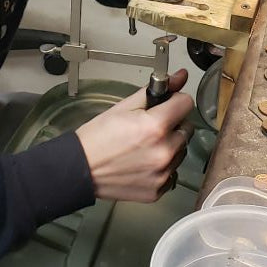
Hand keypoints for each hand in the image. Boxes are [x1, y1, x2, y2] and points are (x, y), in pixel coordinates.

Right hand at [75, 70, 193, 201]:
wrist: (80, 169)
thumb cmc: (98, 137)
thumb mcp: (124, 106)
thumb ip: (156, 90)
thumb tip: (180, 77)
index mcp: (156, 126)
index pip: (187, 103)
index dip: (175, 101)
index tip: (166, 105)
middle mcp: (164, 152)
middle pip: (186, 128)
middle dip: (173, 124)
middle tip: (150, 127)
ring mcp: (162, 173)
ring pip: (181, 151)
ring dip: (169, 146)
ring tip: (144, 147)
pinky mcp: (159, 190)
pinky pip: (172, 172)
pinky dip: (162, 167)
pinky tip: (143, 162)